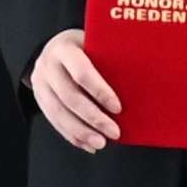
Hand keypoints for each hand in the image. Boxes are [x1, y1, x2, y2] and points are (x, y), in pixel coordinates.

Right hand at [27, 30, 119, 152]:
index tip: (118, 108)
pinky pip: (53, 120)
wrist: (53, 47)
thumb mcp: (96, 43)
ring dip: (81, 132)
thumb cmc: (86, 45)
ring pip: (59, 113)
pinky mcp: (39, 98)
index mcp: (65, 48)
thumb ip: (111, 57)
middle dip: (94, 118)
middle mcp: (47, 65)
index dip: (100, 92)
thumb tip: (147, 77)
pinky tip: (87, 144)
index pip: (82, 73)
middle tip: (114, 132)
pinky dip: (72, 135)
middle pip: (70, 97)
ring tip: (101, 143)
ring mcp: (39, 83)